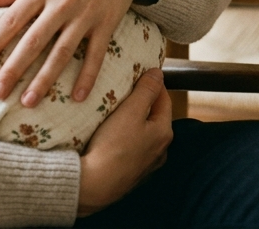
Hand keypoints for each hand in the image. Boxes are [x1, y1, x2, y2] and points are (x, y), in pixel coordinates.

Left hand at [0, 0, 159, 105]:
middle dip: (13, 69)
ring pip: (61, 53)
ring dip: (44, 79)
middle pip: (33, 41)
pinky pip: (95, 55)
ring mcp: (85, 16)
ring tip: (28, 102)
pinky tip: (77, 97)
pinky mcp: (106, 24)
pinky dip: (87, 76)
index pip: (13, 19)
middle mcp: (62, 4)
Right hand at [77, 69, 173, 216]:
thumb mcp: (131, 111)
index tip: (139, 73)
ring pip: (142, 133)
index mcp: (164, 132)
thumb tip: (158, 73)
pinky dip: (124, 138)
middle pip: (154, 116)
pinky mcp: (130, 173)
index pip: (164, 99)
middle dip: (142, 102)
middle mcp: (160, 150)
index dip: (152, 83)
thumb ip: (146, 90)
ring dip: (132, 121)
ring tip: (115, 111)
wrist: (94, 185)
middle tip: (124, 89)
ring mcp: (146, 164)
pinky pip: (131, 148)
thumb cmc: (113, 146)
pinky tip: (110, 135)